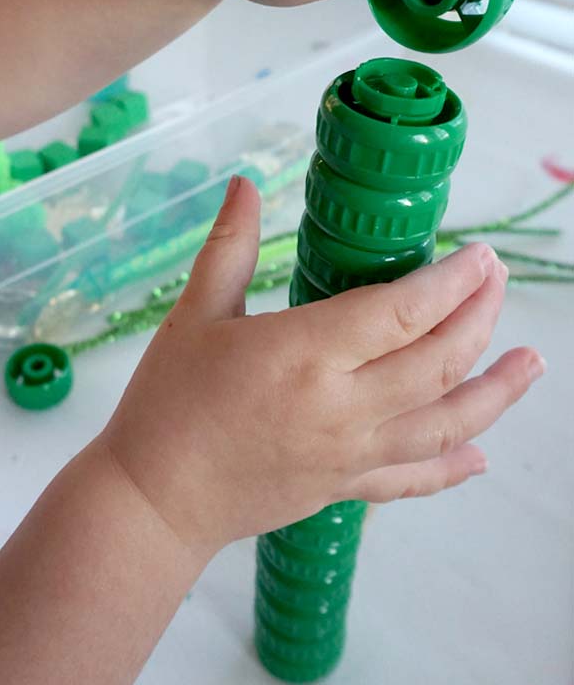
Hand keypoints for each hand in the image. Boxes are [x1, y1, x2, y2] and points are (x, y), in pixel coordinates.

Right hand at [102, 176, 543, 559]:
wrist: (152, 500)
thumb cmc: (166, 402)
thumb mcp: (195, 314)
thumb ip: (229, 246)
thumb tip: (245, 184)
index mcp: (304, 354)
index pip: (401, 312)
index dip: (450, 283)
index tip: (478, 257)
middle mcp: (341, 407)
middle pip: (436, 360)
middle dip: (479, 317)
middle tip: (498, 280)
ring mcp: (349, 454)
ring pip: (444, 422)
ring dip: (495, 391)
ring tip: (531, 362)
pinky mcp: (345, 488)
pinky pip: (413, 479)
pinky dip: (452, 466)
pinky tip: (481, 456)